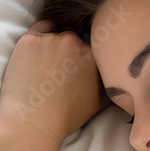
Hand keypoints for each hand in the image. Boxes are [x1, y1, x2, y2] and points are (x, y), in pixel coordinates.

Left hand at [0, 20, 111, 146]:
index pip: (93, 45)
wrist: (34, 122)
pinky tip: (38, 52)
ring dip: (55, 42)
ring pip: (57, 32)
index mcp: (94, 56)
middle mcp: (74, 42)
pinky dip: (40, 36)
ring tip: (48, 62)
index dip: (86, 55)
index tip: (80, 63)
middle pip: (75, 36)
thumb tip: (119, 74)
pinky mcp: (30, 40)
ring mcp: (51, 39)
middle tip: (63, 64)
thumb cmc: (67, 115)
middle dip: (71, 48)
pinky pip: (39, 28)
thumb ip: (112, 81)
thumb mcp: (102, 101)